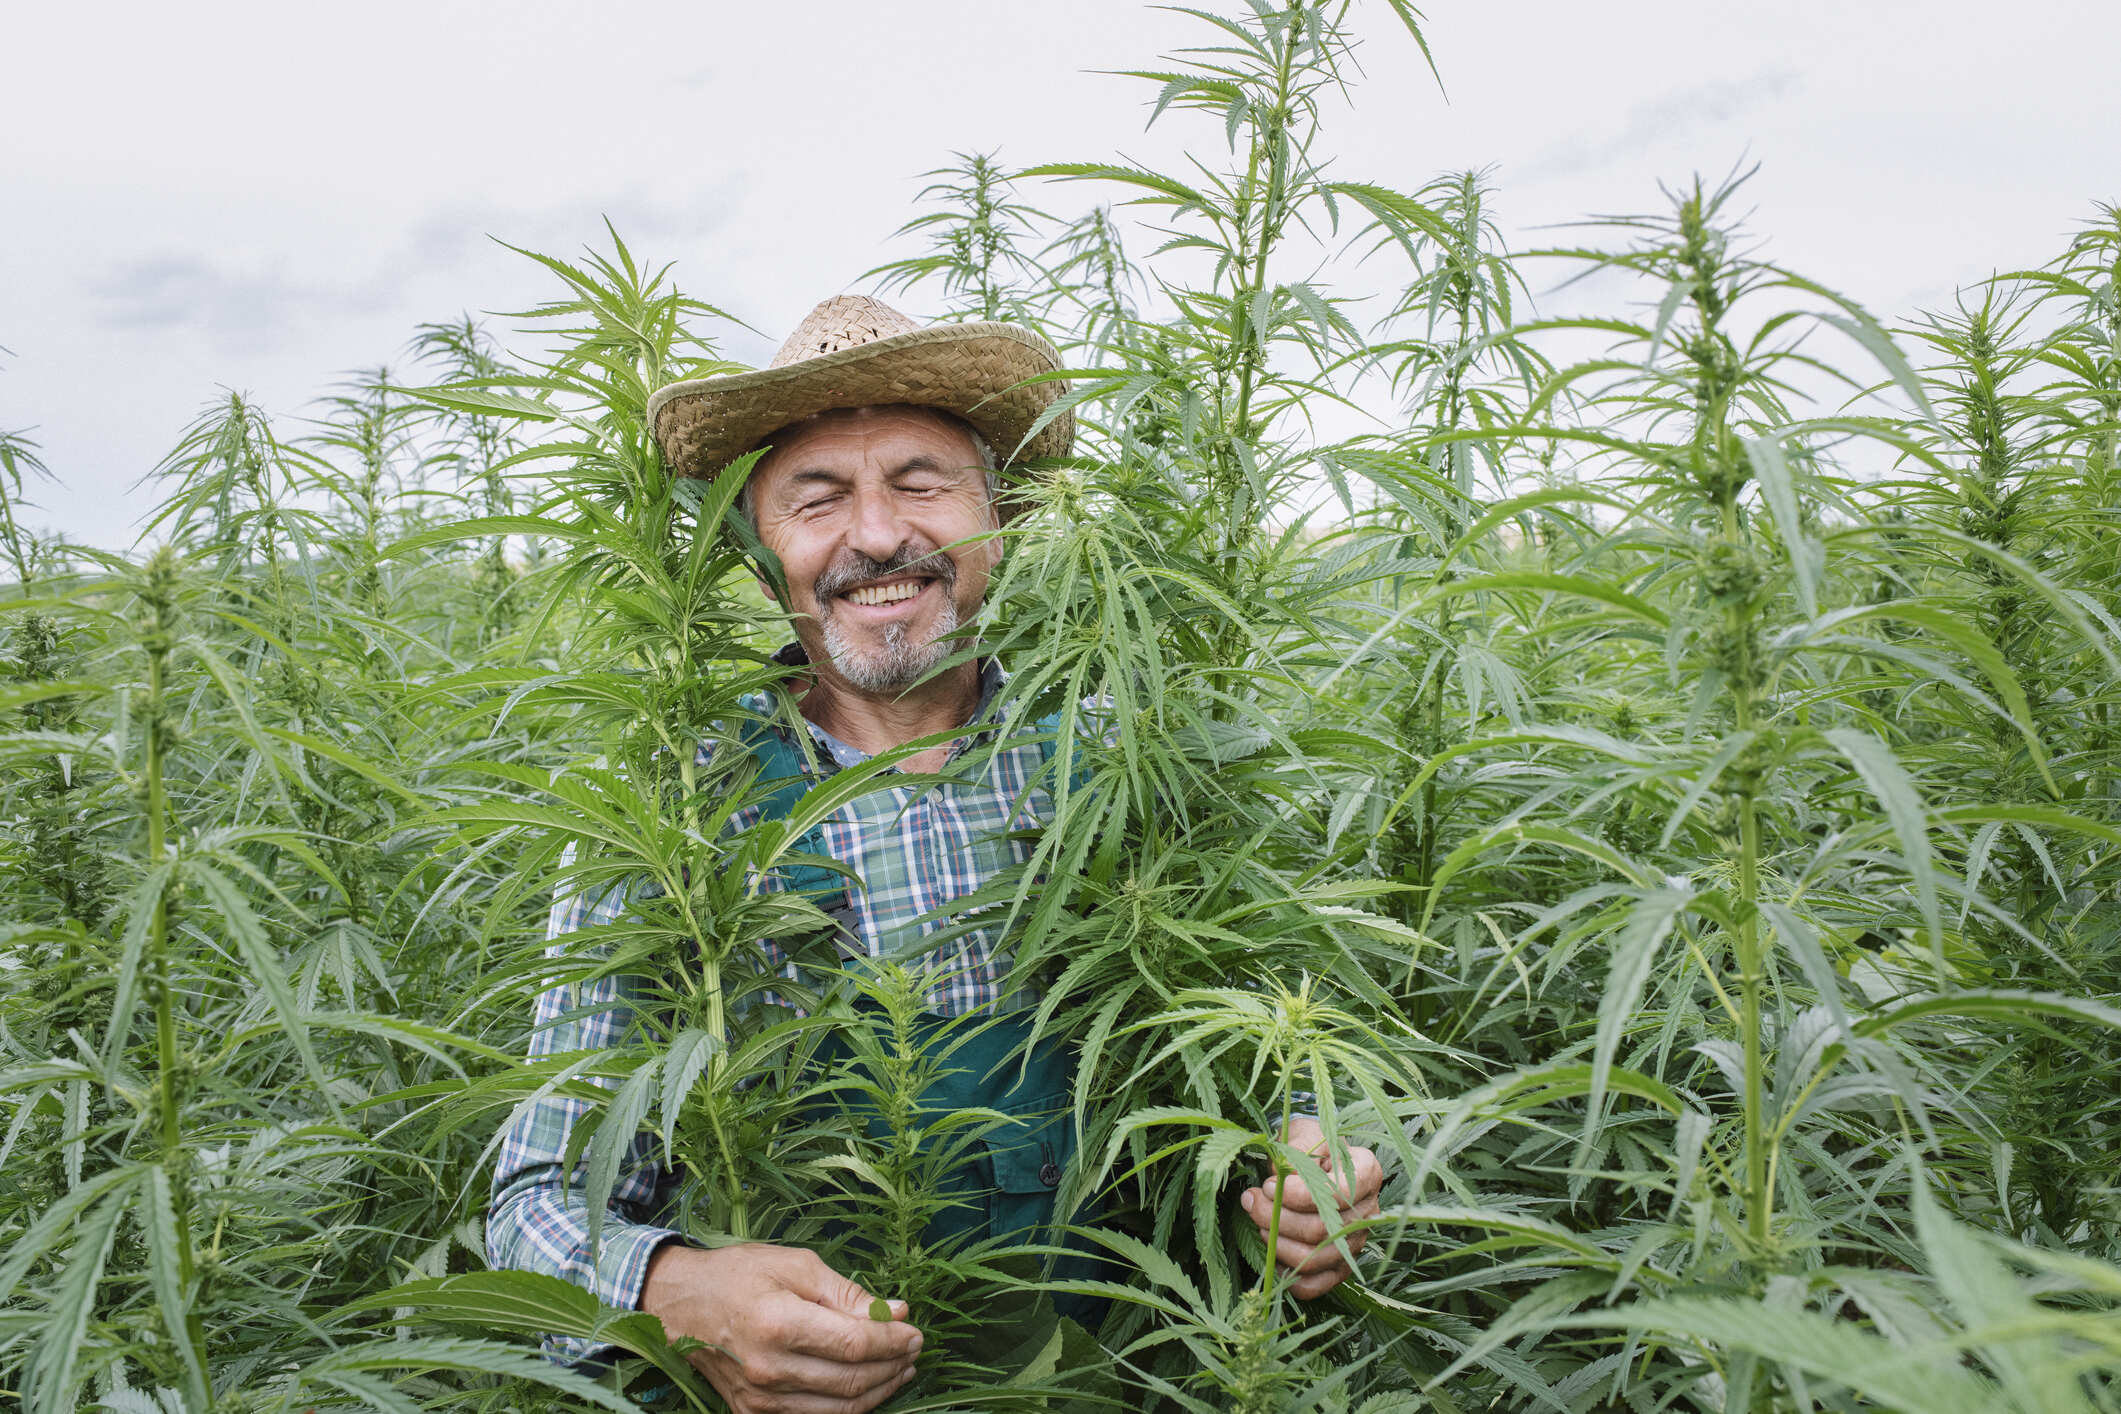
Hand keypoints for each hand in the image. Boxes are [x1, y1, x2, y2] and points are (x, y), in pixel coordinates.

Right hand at [641, 1242, 921, 1413]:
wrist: (680, 1304)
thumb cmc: (739, 1274)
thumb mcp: (795, 1265)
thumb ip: (847, 1293)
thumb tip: (896, 1312)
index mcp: (779, 1324)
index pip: (855, 1344)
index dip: (894, 1341)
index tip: (916, 1331)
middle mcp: (768, 1369)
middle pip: (851, 1381)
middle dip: (893, 1366)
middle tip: (914, 1349)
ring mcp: (759, 1398)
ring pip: (839, 1409)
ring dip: (879, 1390)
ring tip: (900, 1368)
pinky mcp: (753, 1412)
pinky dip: (848, 1406)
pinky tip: (867, 1386)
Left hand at [1236, 1116, 1383, 1299]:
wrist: (1312, 1161)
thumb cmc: (1308, 1145)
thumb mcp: (1304, 1134)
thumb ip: (1296, 1151)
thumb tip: (1281, 1181)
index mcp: (1368, 1173)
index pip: (1335, 1194)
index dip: (1296, 1195)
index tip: (1268, 1184)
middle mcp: (1369, 1212)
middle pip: (1320, 1229)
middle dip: (1277, 1218)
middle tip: (1252, 1201)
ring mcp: (1356, 1243)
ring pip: (1315, 1259)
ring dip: (1277, 1244)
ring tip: (1259, 1222)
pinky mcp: (1340, 1267)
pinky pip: (1315, 1285)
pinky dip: (1287, 1274)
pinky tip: (1271, 1252)